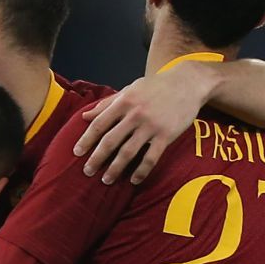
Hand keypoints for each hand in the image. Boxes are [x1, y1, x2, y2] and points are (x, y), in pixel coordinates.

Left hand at [72, 61, 215, 184]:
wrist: (188, 83)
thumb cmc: (155, 87)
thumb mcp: (130, 89)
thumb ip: (107, 104)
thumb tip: (85, 116)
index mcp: (124, 102)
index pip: (99, 124)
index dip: (86, 139)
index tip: (76, 153)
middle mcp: (135, 114)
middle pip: (110, 141)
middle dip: (96, 158)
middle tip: (87, 171)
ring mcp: (151, 125)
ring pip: (128, 152)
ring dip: (115, 168)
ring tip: (106, 180)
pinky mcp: (166, 135)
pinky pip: (151, 158)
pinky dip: (141, 171)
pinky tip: (134, 180)